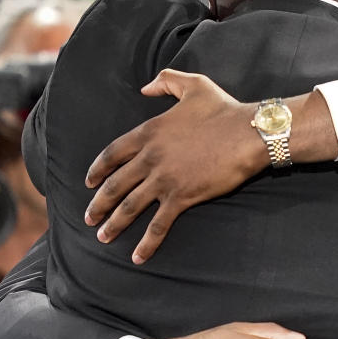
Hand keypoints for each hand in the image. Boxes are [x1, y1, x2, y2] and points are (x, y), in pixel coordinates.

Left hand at [84, 70, 267, 263]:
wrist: (248, 133)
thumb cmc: (224, 109)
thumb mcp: (194, 85)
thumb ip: (166, 81)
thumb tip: (146, 87)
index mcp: (149, 132)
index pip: (113, 153)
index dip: (98, 169)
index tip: (89, 182)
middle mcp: (150, 157)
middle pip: (115, 184)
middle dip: (99, 203)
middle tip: (89, 217)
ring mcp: (164, 179)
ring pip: (130, 206)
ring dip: (114, 224)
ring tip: (103, 237)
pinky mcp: (182, 197)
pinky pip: (158, 224)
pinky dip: (147, 242)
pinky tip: (137, 256)